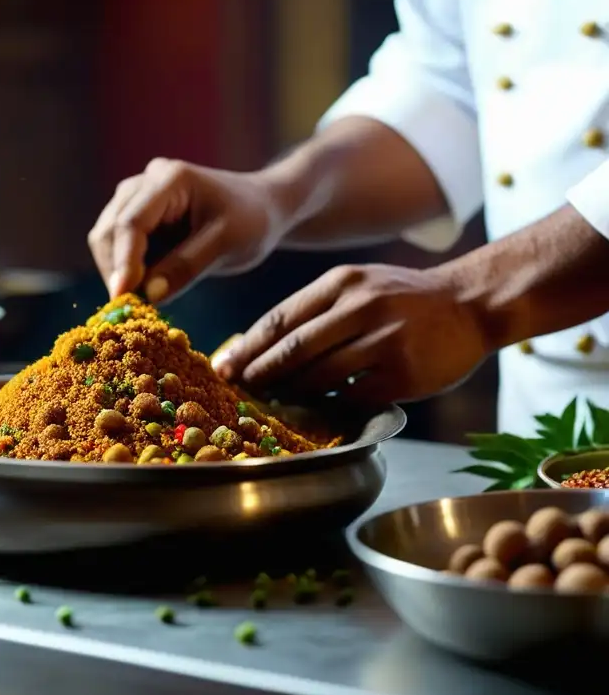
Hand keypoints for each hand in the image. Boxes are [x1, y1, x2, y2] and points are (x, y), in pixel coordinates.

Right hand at [88, 158, 289, 302]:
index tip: (122, 298)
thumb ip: (187, 267)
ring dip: (118, 271)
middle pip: (109, 230)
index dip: (123, 262)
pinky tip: (145, 288)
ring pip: (106, 238)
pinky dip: (125, 269)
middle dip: (116, 269)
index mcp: (169, 179)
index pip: (131, 222)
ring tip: (142, 299)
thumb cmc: (252, 221)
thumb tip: (148, 296)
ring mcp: (137, 197)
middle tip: (133, 308)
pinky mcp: (137, 215)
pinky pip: (117, 245)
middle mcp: (145, 182)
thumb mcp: (226, 244)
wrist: (263, 208)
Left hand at [211, 263, 488, 403]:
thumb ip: (315, 309)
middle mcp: (360, 308)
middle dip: (259, 374)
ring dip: (289, 394)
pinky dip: (328, 407)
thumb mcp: (357, 284)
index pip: (280, 318)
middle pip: (293, 349)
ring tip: (270, 404)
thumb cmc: (403, 298)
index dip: (248, 347)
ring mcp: (383, 342)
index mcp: (342, 283)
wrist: (470, 303)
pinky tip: (313, 412)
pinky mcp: (402, 375)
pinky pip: (352, 397)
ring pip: (319, 376)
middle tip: (238, 391)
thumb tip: (260, 344)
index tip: (224, 366)